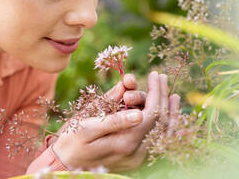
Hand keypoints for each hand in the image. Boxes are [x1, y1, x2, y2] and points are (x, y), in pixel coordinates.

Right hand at [52, 72, 180, 171]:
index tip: (155, 74)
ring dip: (170, 113)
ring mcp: (139, 159)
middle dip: (162, 97)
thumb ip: (113, 120)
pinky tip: (169, 115)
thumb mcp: (87, 125)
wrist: (65, 164)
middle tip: (161, 76)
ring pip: (164, 134)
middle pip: (161, 122)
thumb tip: (138, 112)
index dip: (156, 92)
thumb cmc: (72, 139)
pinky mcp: (137, 161)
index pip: (152, 114)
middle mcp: (137, 154)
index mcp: (125, 143)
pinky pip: (158, 143)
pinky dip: (166, 128)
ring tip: (172, 95)